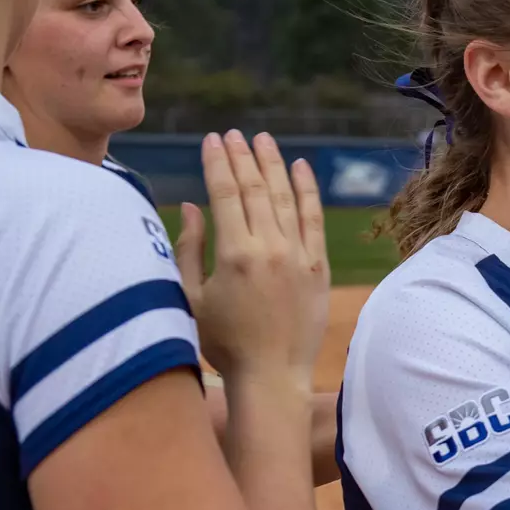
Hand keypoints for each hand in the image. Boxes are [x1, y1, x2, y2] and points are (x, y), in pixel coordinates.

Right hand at [176, 131, 329, 386]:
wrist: (272, 376)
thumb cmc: (223, 342)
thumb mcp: (192, 297)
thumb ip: (190, 248)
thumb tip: (190, 205)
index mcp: (234, 255)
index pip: (225, 193)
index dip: (217, 163)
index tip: (212, 140)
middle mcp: (269, 249)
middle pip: (256, 189)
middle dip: (243, 156)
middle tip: (234, 134)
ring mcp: (298, 257)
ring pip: (286, 197)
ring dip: (273, 164)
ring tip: (263, 140)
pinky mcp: (319, 268)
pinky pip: (314, 220)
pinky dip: (307, 190)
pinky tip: (300, 167)